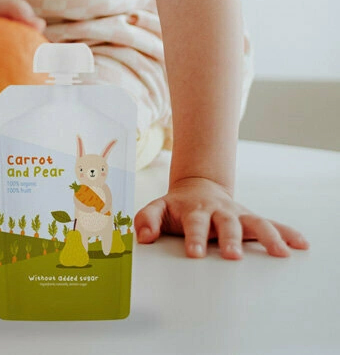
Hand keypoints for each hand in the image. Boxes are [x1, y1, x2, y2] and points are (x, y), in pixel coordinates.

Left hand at [135, 176, 308, 258]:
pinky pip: (272, 224)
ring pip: (255, 222)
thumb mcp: (158, 207)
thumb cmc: (178, 206)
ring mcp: (237, 215)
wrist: (198, 187)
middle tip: (233, 256)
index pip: (194, 224)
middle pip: (226, 224)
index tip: (195, 253)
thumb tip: (144, 237)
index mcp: (194, 210)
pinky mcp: (251, 219)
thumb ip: (147, 219)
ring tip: (279, 253)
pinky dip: (286, 233)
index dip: (194, 238)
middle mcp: (219, 212)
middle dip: (230, 239)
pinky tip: (300, 244)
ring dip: (267, 236)